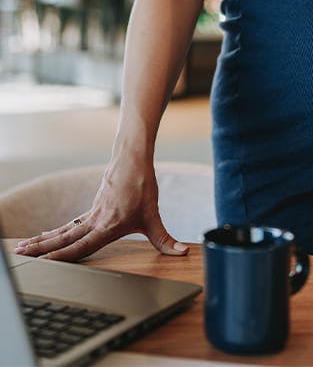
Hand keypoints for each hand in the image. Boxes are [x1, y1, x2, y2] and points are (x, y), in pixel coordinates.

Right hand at [13, 154, 187, 261]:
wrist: (133, 158)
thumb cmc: (143, 185)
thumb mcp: (154, 216)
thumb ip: (166, 239)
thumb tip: (183, 252)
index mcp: (107, 226)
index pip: (81, 246)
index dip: (63, 256)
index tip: (44, 263)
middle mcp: (95, 221)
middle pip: (64, 238)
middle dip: (42, 248)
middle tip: (19, 256)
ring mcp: (92, 213)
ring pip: (64, 230)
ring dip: (43, 240)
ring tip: (22, 249)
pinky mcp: (93, 207)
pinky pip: (71, 224)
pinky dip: (56, 232)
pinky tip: (47, 237)